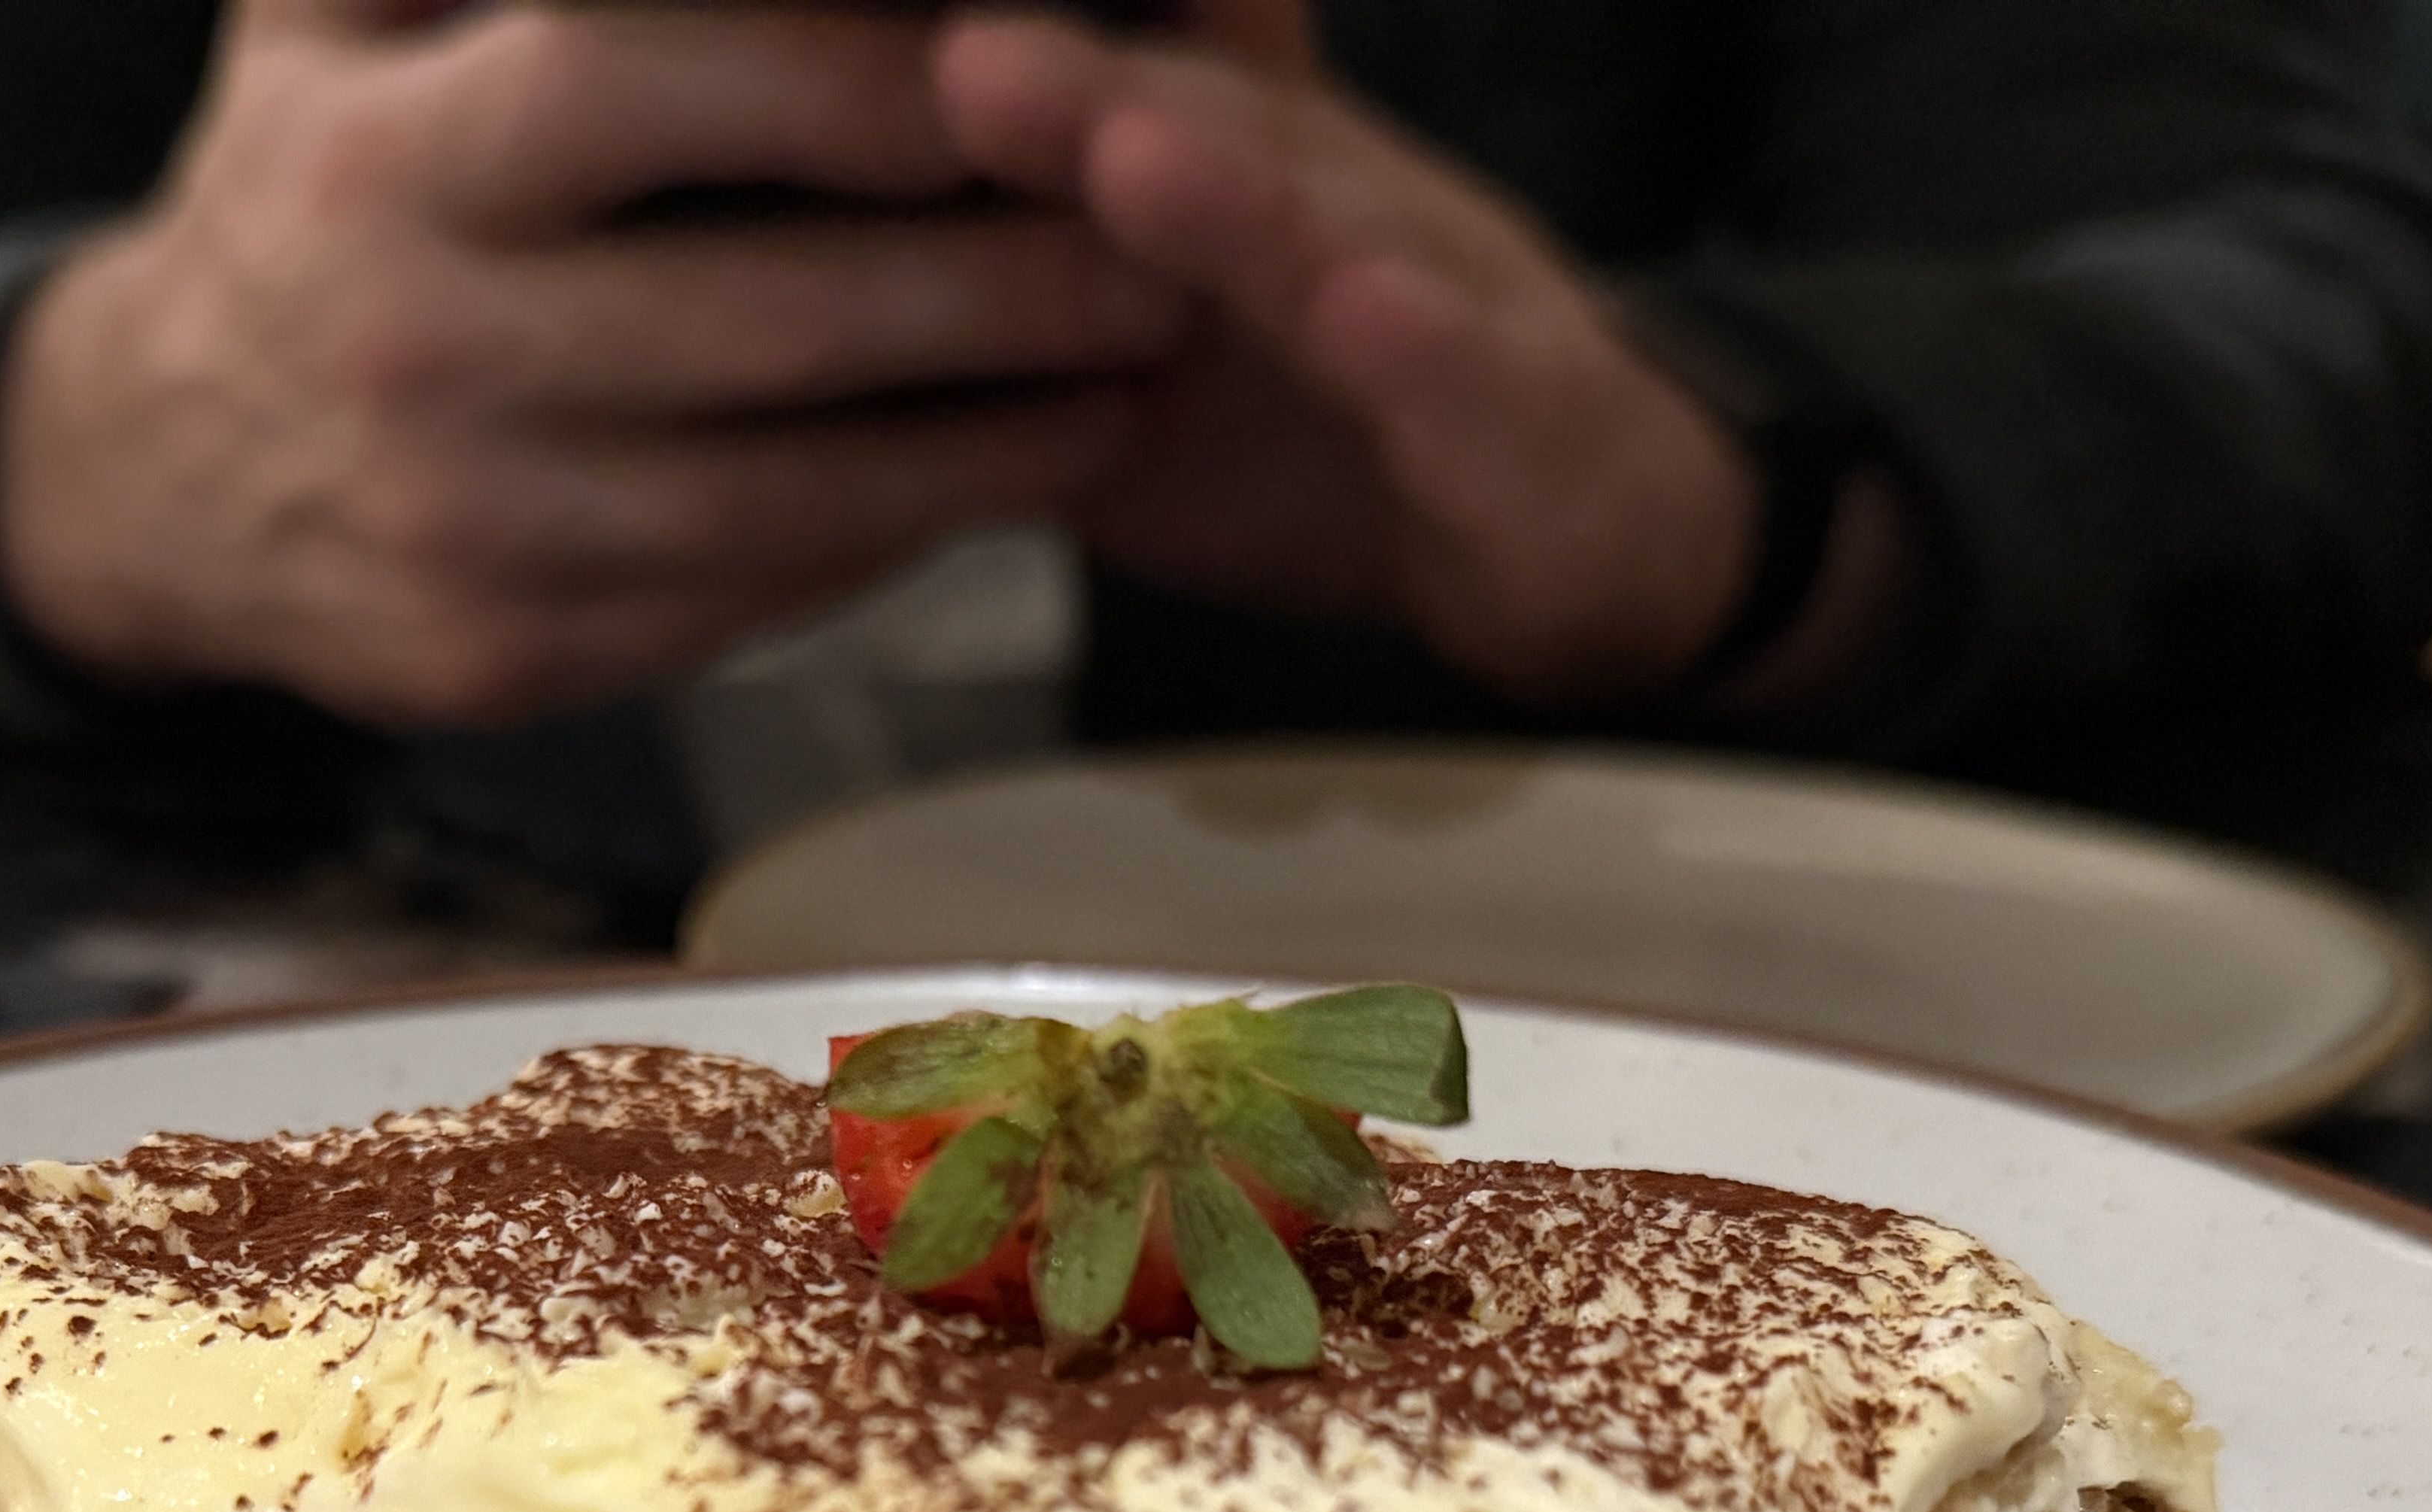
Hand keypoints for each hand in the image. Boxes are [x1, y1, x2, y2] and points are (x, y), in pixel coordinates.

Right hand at [0, 0, 1187, 729]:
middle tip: (1166, 242)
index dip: (877, 82)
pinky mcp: (507, 661)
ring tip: (1132, 369)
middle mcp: (423, 345)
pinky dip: (892, 544)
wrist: (156, 467)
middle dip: (1001, 279)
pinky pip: (746, 603)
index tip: (1039, 67)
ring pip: (790, 495)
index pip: (671, 90)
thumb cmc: (313, 188)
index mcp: (397, 156)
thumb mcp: (332, 13)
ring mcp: (469, 525)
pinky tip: (1002, 481)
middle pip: (776, 315)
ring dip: (991, 442)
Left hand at [931, 3, 1817, 706]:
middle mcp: (1345, 209)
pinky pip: (1473, 380)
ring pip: (1337, 235)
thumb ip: (1018, 337)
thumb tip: (835, 301)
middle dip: (1090, 89)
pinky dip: (1417, 344)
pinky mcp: (1536, 419)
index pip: (1133, 99)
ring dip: (1233, 193)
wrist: (1596, 542)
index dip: (1050, 72)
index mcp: (1246, 190)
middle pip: (1216, 137)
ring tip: (1123, 154)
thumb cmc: (1347, 451)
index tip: (901, 50)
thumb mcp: (1150, 388)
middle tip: (963, 60)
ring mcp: (1451, 300)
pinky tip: (1355, 309)